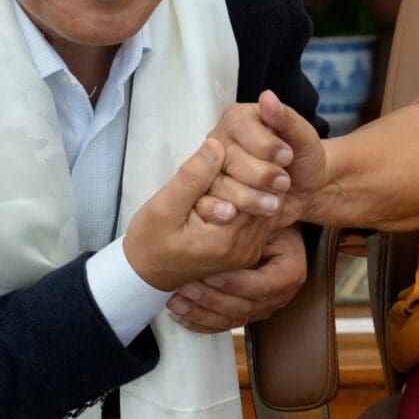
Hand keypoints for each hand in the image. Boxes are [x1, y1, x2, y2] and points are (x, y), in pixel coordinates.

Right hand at [123, 140, 278, 291]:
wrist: (147, 273)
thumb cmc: (151, 240)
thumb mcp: (163, 207)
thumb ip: (192, 178)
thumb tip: (217, 145)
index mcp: (227, 240)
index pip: (258, 190)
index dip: (250, 163)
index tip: (235, 147)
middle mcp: (246, 248)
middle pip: (270, 198)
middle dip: (257, 172)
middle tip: (239, 153)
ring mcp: (250, 251)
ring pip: (271, 205)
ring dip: (257, 184)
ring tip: (236, 166)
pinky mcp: (249, 250)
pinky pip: (263, 217)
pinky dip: (254, 197)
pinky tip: (237, 185)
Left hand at [168, 226, 309, 332]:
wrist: (264, 224)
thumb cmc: (260, 217)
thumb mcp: (260, 216)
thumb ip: (247, 224)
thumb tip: (227, 221)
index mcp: (290, 270)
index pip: (263, 285)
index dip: (234, 283)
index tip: (208, 274)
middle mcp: (281, 294)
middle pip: (247, 306)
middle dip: (212, 299)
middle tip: (185, 288)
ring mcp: (265, 307)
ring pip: (233, 319)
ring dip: (202, 313)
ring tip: (176, 301)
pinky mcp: (247, 314)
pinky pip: (224, 325)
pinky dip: (201, 323)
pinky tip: (180, 315)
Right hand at [189, 92, 305, 228]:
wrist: (308, 189)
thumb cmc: (304, 157)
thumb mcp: (304, 136)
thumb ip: (286, 118)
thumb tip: (267, 97)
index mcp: (238, 119)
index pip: (239, 128)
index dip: (265, 146)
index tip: (287, 156)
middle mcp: (219, 142)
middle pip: (229, 159)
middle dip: (261, 175)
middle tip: (284, 182)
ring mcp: (212, 171)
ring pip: (220, 185)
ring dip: (251, 197)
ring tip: (274, 201)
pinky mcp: (214, 197)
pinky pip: (208, 205)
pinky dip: (228, 212)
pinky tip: (244, 215)